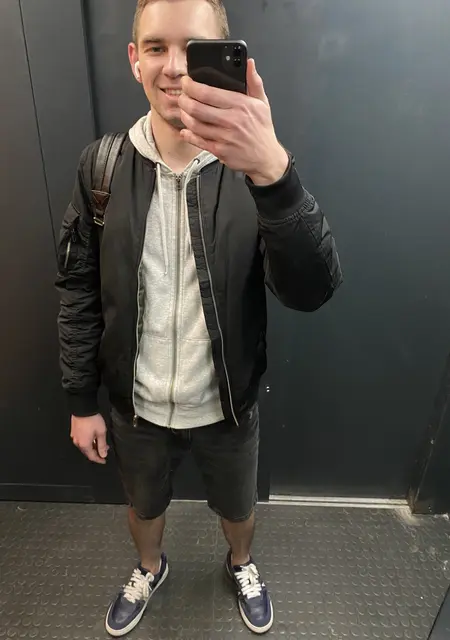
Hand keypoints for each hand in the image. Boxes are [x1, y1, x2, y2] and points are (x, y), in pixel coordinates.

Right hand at [71, 414, 108, 464]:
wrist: (83, 408)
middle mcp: (78, 442)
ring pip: (84, 446)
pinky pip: (81, 440)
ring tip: (100, 443)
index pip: (92, 456)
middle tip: (104, 450)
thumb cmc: (92, 420)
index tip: (104, 460)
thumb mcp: (101, 433)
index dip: (99, 459)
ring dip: (92, 446)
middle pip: (87, 452)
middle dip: (96, 452)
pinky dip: (88, 441)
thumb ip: (102, 445)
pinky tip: (93, 437)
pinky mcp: (74, 431)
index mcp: (84, 445)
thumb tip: (103, 454)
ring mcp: (74, 437)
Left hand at [178, 59, 288, 184]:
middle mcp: (231, 120)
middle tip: (182, 96)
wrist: (266, 158)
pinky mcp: (220, 151)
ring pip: (195, 124)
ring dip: (184, 116)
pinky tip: (186, 130)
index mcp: (240, 105)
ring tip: (184, 111)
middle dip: (184, 100)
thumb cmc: (262, 130)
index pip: (208, 92)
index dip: (191, 86)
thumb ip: (254, 82)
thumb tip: (249, 63)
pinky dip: (188, 135)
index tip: (186, 82)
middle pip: (197, 107)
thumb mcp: (262, 103)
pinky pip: (198, 141)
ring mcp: (224, 137)